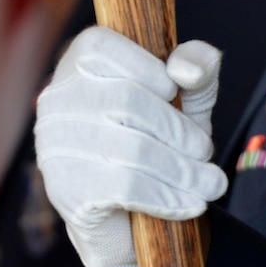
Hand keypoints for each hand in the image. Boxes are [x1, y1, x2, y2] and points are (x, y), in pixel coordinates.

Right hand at [34, 27, 227, 266]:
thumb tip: (185, 68)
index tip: (175, 93)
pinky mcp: (64, 189)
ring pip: (132, 148)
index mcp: (76, 66)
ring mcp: (54, 146)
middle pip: (126, 100)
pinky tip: (189, 204)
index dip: (146, 67)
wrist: (127, 219)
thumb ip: (196, 69)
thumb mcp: (184, 100)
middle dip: (179, 131)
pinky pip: (126, 187)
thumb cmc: (156, 143)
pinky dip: (168, 197)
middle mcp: (55, 102)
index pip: (99, 47)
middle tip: (206, 152)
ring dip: (183, 170)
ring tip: (211, 183)